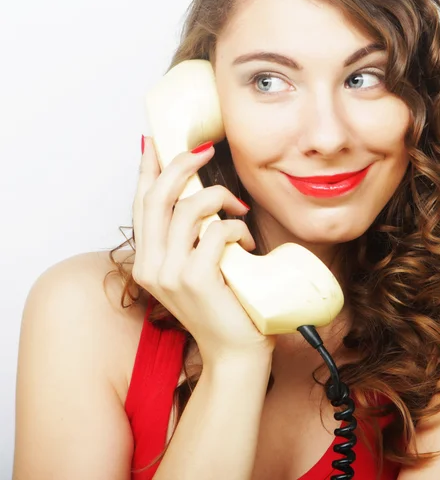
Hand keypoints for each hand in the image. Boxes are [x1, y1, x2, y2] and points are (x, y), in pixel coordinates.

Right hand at [132, 136, 275, 366]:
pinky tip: (246, 241)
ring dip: (221, 199)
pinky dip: (237, 228)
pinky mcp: (195, 279)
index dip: (147, 169)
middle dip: (181, 164)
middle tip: (206, 149)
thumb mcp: (195, 264)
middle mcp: (150, 266)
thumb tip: (196, 193)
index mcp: (146, 260)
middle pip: (158, 197)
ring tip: (239, 211)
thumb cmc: (221, 303)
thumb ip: (189, 234)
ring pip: (190, 208)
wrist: (234, 351)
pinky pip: (217, 231)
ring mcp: (169, 274)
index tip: (155, 141)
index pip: (141, 203)